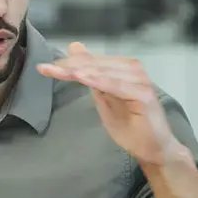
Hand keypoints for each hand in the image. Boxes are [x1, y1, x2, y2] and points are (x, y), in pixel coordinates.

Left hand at [38, 41, 184, 166]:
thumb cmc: (130, 126)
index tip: (44, 67)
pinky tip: (83, 78)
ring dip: (82, 71)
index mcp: (124, 68)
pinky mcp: (144, 94)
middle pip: (96, 65)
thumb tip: (75, 49)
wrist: (153, 149)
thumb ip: (90, 76)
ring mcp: (140, 81)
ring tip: (62, 71)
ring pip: (104, 72)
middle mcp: (133, 70)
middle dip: (70, 66)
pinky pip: (117, 85)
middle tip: (47, 68)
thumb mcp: (103, 98)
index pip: (92, 62)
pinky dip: (99, 81)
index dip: (68, 63)